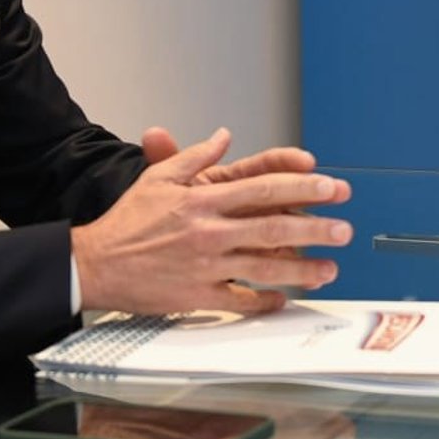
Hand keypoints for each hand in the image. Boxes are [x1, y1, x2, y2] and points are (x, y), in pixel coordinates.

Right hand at [73, 128, 352, 313]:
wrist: (94, 264)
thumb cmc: (127, 221)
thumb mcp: (160, 178)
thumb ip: (196, 156)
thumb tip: (224, 136)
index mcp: (204, 199)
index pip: (264, 188)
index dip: (302, 186)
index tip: (330, 187)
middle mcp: (210, 231)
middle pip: (274, 227)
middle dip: (316, 228)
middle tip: (344, 229)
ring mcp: (206, 265)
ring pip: (265, 267)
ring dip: (302, 269)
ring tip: (330, 268)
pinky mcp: (198, 295)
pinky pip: (240, 300)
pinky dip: (264, 301)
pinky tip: (284, 299)